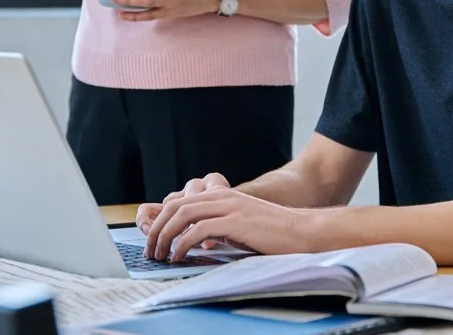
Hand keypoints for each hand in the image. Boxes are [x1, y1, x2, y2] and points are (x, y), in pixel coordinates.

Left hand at [140, 183, 318, 261]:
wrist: (302, 231)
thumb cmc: (273, 233)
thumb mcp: (239, 225)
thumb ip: (217, 226)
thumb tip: (193, 239)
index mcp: (222, 195)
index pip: (180, 201)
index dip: (161, 219)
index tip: (153, 239)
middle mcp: (222, 196)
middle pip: (175, 206)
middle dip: (156, 229)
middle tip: (150, 250)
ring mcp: (228, 206)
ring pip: (182, 215)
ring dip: (165, 236)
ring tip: (159, 255)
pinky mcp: (234, 221)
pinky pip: (197, 230)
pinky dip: (182, 244)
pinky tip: (178, 257)